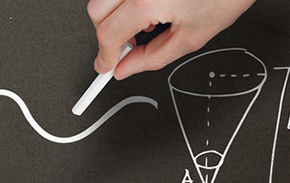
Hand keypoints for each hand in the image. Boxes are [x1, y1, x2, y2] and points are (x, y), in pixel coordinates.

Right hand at [86, 0, 255, 79]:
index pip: (107, 34)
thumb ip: (152, 58)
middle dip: (106, 33)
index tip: (106, 64)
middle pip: (96, 11)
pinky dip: (124, 0)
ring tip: (145, 21)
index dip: (105, 55)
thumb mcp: (193, 37)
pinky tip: (147, 4)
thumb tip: (127, 68)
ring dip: (113, 13)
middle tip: (126, 47)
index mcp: (148, 0)